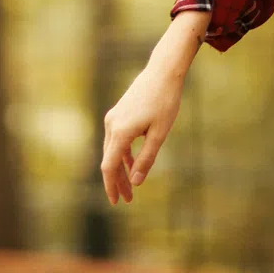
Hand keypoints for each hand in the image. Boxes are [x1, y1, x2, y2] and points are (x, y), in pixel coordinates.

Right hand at [100, 12, 206, 204]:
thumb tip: (136, 182)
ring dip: (121, 169)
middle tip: (128, 200)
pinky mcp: (119, 114)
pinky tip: (133, 165)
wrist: (163, 72)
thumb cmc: (165, 101)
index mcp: (121, 131)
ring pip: (113, 151)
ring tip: (132, 187)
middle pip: (110, 160)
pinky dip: (124, 154)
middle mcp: (112, 125)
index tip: (116, 201)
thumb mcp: (159, 133)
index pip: (109, 166)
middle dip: (118, 181)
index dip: (111, 186)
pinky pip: (118, 140)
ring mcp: (114, 118)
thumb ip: (147, 159)